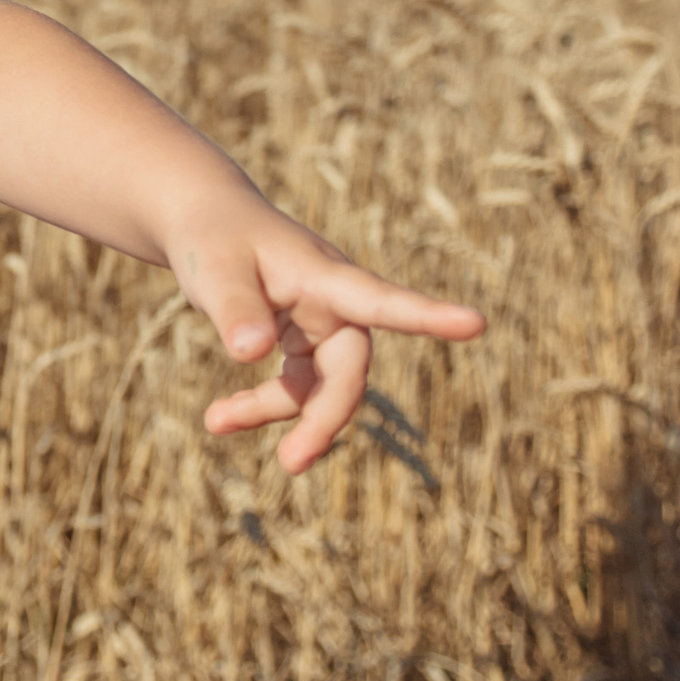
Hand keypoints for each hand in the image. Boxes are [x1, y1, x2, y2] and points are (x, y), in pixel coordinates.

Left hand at [170, 202, 486, 474]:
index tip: (475, 323)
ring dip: (276, 410)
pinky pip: (295, 384)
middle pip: (348, 370)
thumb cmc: (213, 236)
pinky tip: (220, 418)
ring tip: (215, 422)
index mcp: (326, 275)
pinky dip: (260, 403)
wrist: (205, 218)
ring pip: (318, 385)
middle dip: (323, 417)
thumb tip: (250, 355)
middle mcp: (336, 302)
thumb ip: (234, 308)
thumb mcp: (212, 268)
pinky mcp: (305, 339)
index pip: (381, 300)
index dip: (427, 316)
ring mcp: (323, 323)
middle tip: (292, 461)